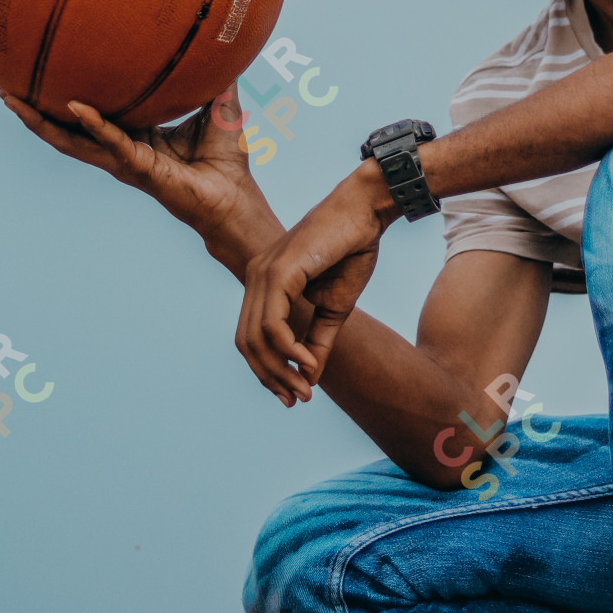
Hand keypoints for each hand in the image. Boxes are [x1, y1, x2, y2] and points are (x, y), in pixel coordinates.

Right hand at [0, 86, 259, 252]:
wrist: (236, 200)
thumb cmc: (226, 162)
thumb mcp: (218, 108)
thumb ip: (215, 79)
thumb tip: (223, 41)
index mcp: (134, 138)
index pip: (90, 117)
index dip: (63, 100)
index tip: (41, 76)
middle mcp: (122, 151)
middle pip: (66, 131)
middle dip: (34, 113)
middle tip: (4, 89)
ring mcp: (126, 162)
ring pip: (73, 142)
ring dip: (42, 123)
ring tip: (14, 101)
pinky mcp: (140, 169)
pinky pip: (112, 143)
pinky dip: (94, 125)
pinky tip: (75, 107)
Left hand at [236, 166, 395, 404]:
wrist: (366, 212)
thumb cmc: (352, 251)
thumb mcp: (334, 307)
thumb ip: (317, 340)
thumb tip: (307, 376)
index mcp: (264, 284)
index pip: (250, 338)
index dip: (267, 371)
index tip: (293, 395)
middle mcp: (255, 277)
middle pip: (246, 343)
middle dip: (270, 377)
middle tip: (297, 400)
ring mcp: (263, 273)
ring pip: (256, 338)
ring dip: (280, 370)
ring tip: (304, 388)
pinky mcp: (279, 272)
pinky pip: (273, 324)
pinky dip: (288, 350)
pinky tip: (307, 362)